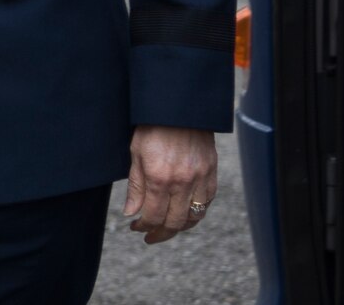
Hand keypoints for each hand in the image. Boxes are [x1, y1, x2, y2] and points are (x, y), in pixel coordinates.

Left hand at [124, 125, 217, 243]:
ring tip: (167, 228)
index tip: (136, 227)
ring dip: (179, 227)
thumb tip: (131, 213)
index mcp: (159, 178)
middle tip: (150, 236)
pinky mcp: (212, 174)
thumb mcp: (136, 153)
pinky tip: (184, 213)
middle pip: (174, 223)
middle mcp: (181, 183)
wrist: (179, 108)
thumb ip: (136, 187)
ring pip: (193, 218)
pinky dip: (196, 213)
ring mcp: (200, 180)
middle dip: (160, 234)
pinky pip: (206, 203)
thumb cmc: (153, 127)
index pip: (152, 216)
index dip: (143, 226)